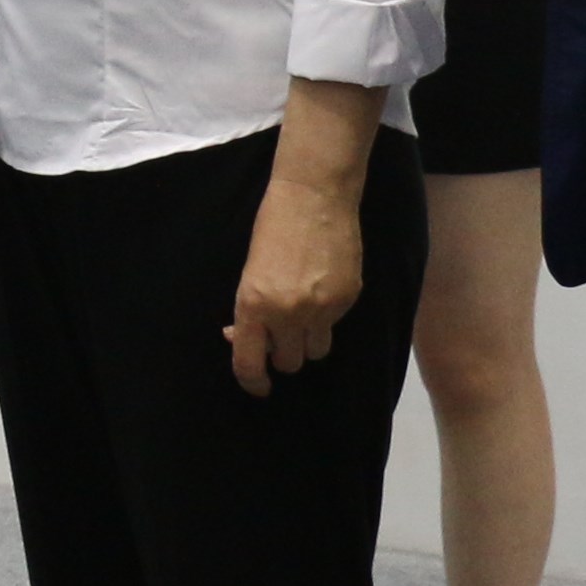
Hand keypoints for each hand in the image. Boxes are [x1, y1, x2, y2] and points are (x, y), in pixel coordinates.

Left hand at [226, 164, 366, 394]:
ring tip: (304, 315)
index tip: (258, 387)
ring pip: (316, 351)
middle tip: (281, 337)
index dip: (252, 382)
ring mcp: (322, 308)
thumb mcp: (248, 271)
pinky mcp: (348, 299)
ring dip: (308, 342)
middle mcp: (288, 313)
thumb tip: (237, 338)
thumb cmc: (273, 229)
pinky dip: (327, 318)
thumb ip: (247, 310)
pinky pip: (335, 326)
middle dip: (284, 355)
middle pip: (289, 364)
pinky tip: (322, 289)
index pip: (249, 363)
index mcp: (253, 305)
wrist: (315, 197)